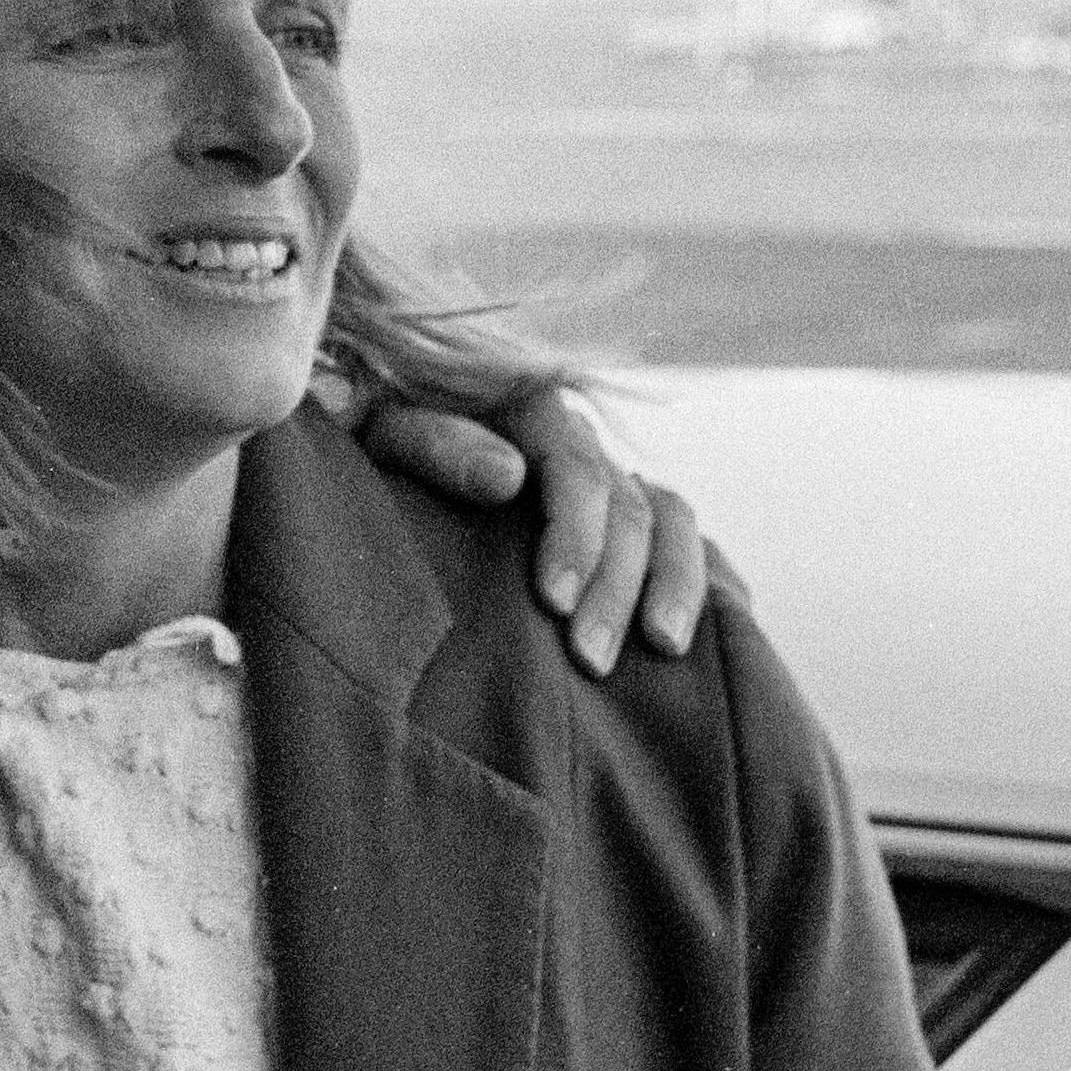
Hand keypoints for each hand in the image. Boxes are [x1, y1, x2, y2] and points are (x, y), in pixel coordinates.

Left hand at [361, 386, 713, 677]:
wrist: (367, 424)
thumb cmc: (373, 433)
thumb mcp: (385, 433)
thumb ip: (439, 447)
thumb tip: (509, 477)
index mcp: (530, 410)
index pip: (577, 472)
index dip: (575, 539)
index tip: (553, 602)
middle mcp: (581, 440)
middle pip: (628, 508)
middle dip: (616, 588)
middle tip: (588, 660)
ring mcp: (608, 475)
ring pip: (670, 519)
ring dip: (674, 585)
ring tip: (664, 648)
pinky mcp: (619, 515)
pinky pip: (685, 537)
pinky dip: (703, 576)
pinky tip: (702, 628)